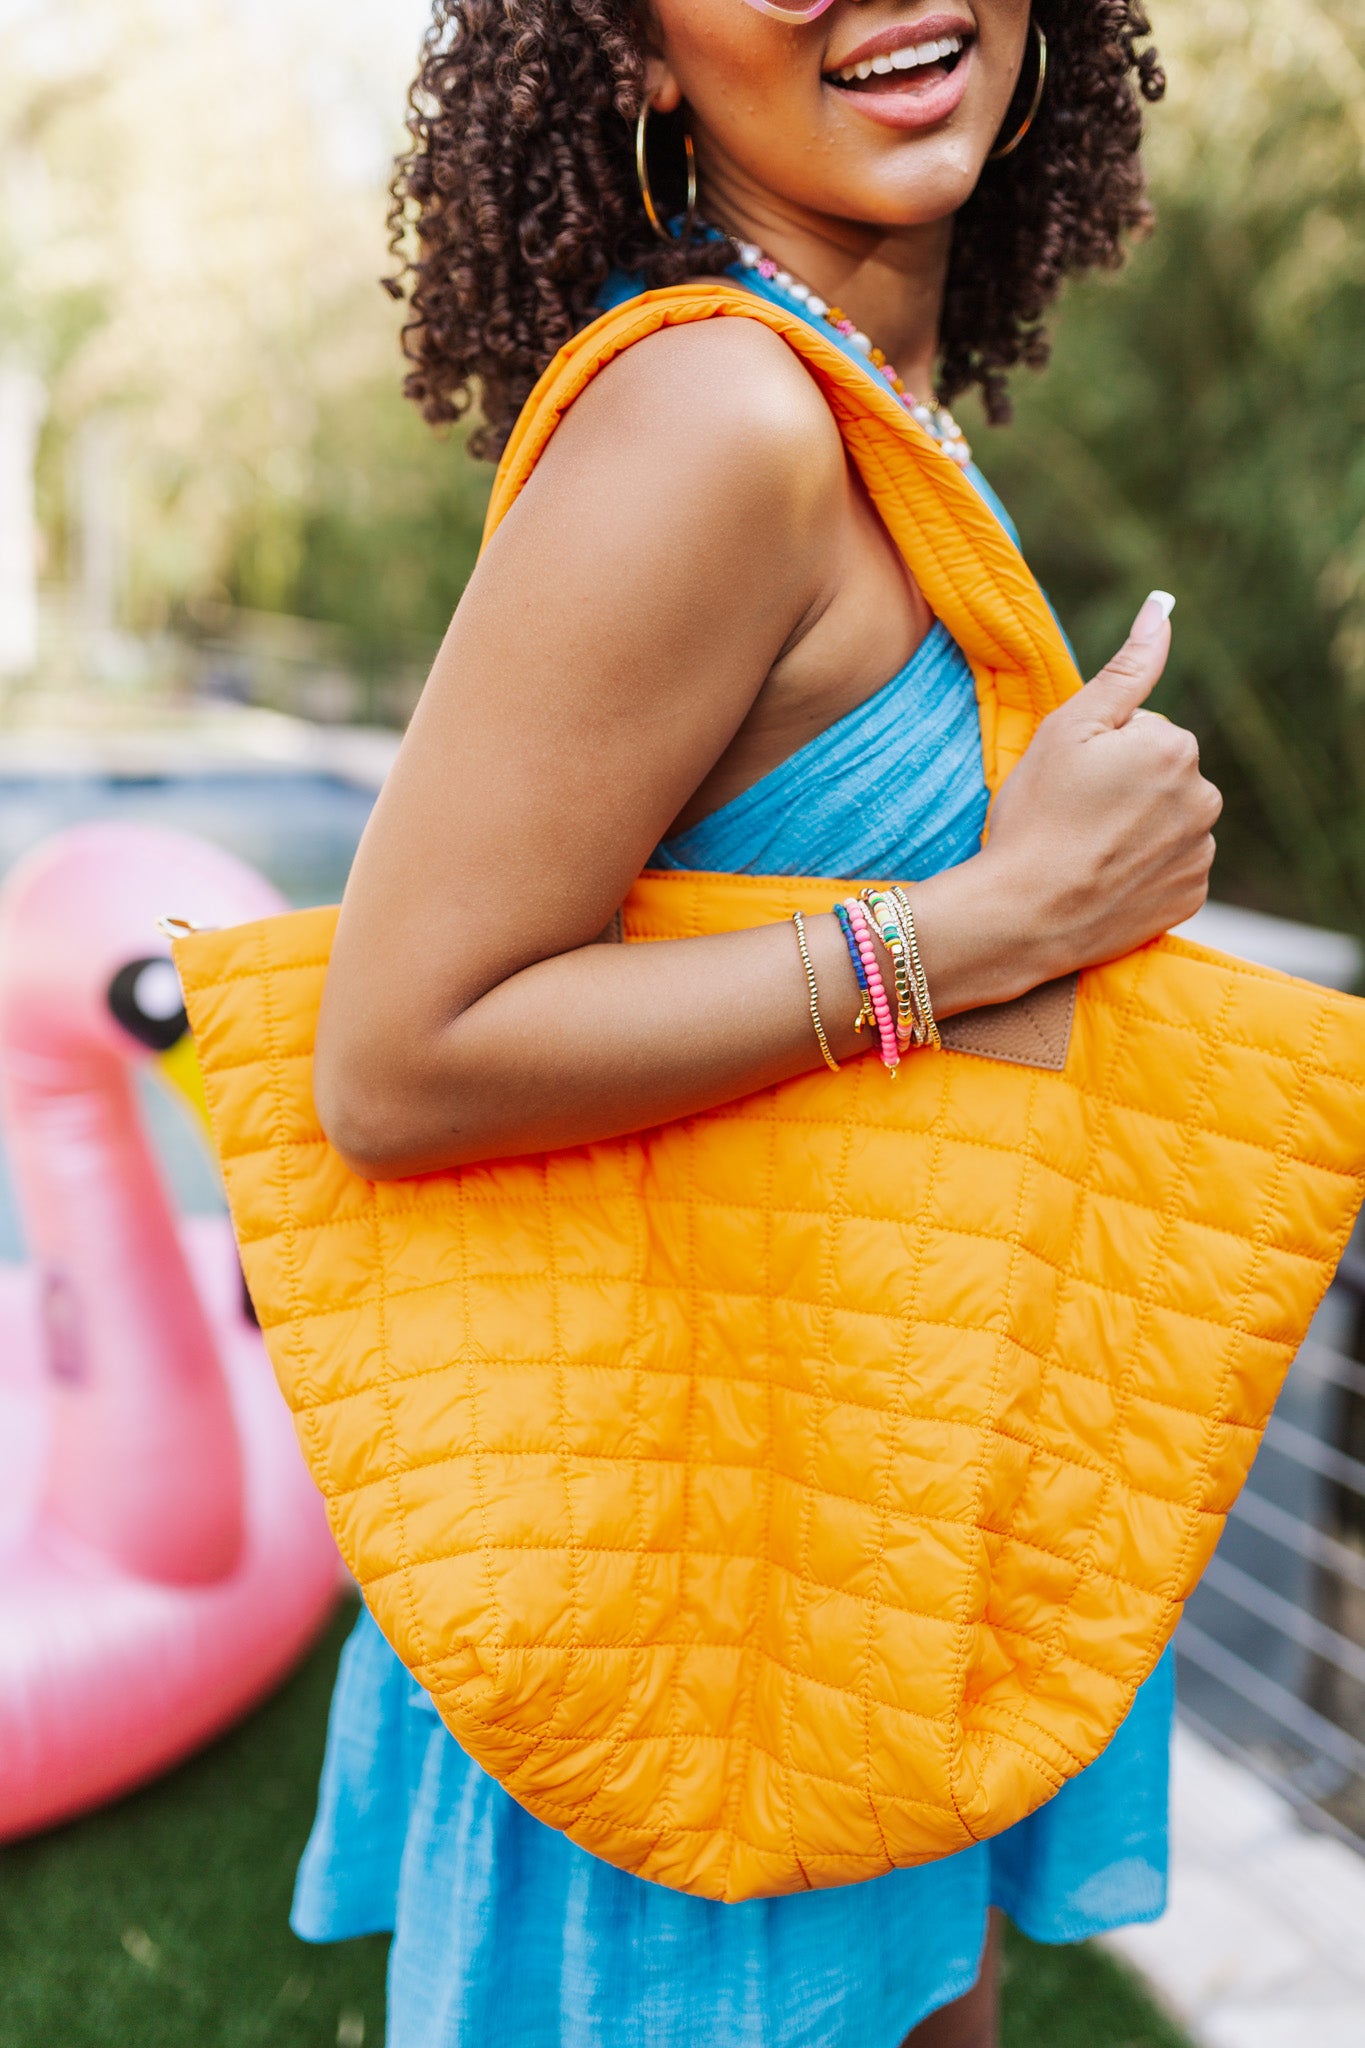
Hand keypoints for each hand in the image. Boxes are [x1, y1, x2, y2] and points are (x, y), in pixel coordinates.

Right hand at [982, 593, 1222, 984]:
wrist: (1024, 916)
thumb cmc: (1036, 816)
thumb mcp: (1068, 728)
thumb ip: (1126, 668)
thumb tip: (1162, 608)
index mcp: (1175, 745)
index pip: (1143, 730)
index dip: (1100, 752)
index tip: (1071, 782)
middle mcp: (1203, 796)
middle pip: (1161, 774)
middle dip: (1125, 787)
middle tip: (1074, 817)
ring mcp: (1200, 851)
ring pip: (1167, 819)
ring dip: (1135, 829)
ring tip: (1086, 851)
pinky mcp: (1192, 895)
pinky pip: (1170, 866)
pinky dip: (1142, 870)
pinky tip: (1104, 878)